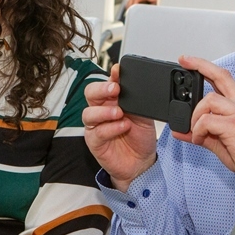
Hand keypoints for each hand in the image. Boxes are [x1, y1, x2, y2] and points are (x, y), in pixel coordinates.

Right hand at [82, 65, 157, 191]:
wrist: (141, 163)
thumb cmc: (140, 137)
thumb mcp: (145, 116)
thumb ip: (139, 101)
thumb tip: (139, 86)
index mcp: (113, 100)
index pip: (107, 83)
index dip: (111, 76)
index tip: (119, 71)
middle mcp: (102, 110)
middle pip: (91, 93)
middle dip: (101, 89)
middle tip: (115, 89)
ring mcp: (96, 126)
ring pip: (89, 113)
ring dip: (104, 111)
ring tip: (119, 112)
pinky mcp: (95, 141)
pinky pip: (97, 132)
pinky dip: (110, 128)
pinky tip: (122, 126)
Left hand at [175, 56, 234, 190]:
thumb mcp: (220, 142)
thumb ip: (201, 133)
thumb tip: (181, 131)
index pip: (223, 77)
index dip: (205, 66)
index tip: (189, 60)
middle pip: (220, 76)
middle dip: (200, 66)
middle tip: (184, 63)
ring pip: (208, 100)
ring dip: (195, 116)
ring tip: (196, 132)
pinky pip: (207, 120)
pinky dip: (198, 130)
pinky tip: (200, 139)